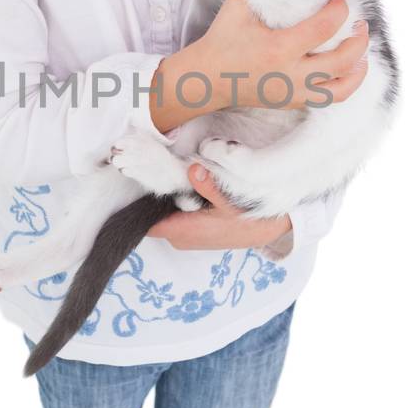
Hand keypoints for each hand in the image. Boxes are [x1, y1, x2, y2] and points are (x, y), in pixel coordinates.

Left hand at [146, 162, 292, 250]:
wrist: (266, 231)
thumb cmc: (248, 221)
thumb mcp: (230, 201)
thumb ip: (209, 186)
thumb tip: (193, 170)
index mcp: (184, 232)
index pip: (148, 223)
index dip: (141, 204)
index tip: (142, 182)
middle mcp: (180, 237)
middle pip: (154, 215)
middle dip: (157, 197)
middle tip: (162, 173)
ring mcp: (186, 236)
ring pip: (165, 215)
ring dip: (169, 199)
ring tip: (179, 180)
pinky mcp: (193, 232)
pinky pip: (176, 216)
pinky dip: (179, 203)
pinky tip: (190, 190)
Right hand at [195, 0, 368, 110]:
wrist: (206, 79)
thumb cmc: (222, 41)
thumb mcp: (239, 7)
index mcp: (279, 48)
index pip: (325, 27)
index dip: (340, 11)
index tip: (341, 0)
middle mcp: (290, 75)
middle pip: (343, 60)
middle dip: (359, 39)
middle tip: (360, 24)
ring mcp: (294, 92)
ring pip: (343, 87)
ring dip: (358, 67)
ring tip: (361, 51)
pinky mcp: (293, 102)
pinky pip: (330, 97)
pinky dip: (345, 82)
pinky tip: (348, 68)